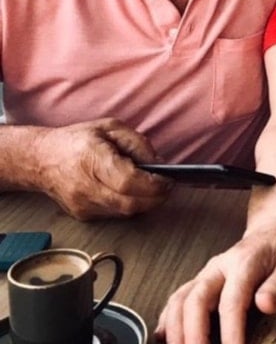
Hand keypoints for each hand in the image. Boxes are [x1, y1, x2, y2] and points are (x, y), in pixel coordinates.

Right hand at [33, 118, 169, 218]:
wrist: (40, 159)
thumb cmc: (77, 140)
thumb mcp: (110, 128)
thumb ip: (138, 144)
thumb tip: (158, 164)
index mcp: (92, 159)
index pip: (128, 181)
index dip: (153, 184)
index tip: (168, 179)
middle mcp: (85, 186)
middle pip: (129, 203)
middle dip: (155, 198)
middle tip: (167, 187)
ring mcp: (82, 204)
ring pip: (125, 212)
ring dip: (145, 203)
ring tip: (153, 188)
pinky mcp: (82, 215)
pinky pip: (115, 214)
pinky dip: (129, 205)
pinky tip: (133, 193)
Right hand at [155, 221, 275, 343]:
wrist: (274, 230)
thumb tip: (265, 305)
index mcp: (244, 263)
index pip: (232, 301)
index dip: (230, 334)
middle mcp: (220, 267)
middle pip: (197, 299)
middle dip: (193, 335)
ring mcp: (208, 273)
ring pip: (182, 298)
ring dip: (175, 329)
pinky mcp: (202, 280)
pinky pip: (179, 297)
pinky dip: (168, 317)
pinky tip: (163, 336)